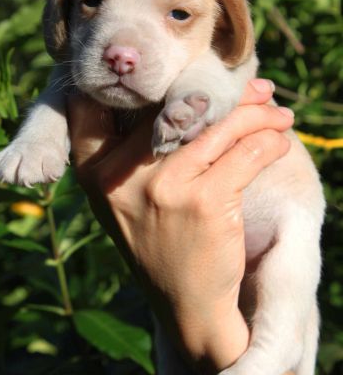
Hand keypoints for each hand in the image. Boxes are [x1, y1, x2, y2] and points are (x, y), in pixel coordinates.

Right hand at [67, 80, 293, 368]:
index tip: (169, 70)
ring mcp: (164, 186)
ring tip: (276, 111)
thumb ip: (133, 152)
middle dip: (221, 89)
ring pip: (219, 123)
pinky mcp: (205, 202)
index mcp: (93, 171)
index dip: (129, 80)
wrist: (185, 304)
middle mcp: (122, 174)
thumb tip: (181, 90)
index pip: (97, 103)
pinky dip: (270, 140)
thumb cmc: (158, 243)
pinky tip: (279, 140)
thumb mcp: (124, 200)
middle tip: (254, 87)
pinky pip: (247, 151)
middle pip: (173, 103)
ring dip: (257, 112)